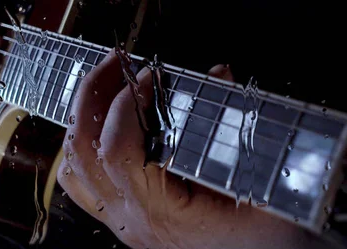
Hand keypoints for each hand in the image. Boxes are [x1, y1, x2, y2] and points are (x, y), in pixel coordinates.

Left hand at [58, 50, 327, 248]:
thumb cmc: (270, 240)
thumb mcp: (264, 185)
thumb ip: (239, 130)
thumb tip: (216, 77)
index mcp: (161, 215)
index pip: (116, 152)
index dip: (126, 106)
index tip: (151, 77)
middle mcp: (133, 222)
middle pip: (84, 153)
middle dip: (94, 98)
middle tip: (116, 64)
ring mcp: (125, 224)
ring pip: (75, 170)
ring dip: (85, 121)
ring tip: (107, 89)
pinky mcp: (128, 221)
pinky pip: (85, 186)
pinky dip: (85, 150)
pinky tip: (105, 128)